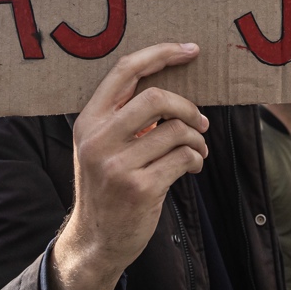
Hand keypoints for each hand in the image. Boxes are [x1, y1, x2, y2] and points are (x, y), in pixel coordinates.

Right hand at [49, 43, 206, 289]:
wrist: (96, 240)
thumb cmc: (107, 185)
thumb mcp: (100, 146)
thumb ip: (123, 116)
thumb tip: (171, 85)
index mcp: (88, 120)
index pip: (125, 71)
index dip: (160, 54)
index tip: (190, 49)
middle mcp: (98, 139)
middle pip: (156, 98)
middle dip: (188, 107)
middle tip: (201, 121)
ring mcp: (118, 165)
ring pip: (176, 130)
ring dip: (197, 138)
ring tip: (198, 150)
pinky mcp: (140, 188)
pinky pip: (183, 158)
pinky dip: (196, 159)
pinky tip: (193, 167)